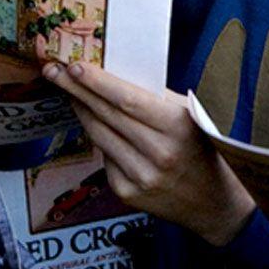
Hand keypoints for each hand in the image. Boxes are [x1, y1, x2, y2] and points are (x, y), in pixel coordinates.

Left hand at [43, 62, 254, 245]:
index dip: (98, 83)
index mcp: (176, 127)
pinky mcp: (128, 193)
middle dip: (77, 90)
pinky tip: (95, 124)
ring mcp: (140, 176)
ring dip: (81, 111)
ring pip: (100, 135)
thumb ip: (156, 99)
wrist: (213, 203)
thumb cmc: (201, 150)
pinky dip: (100, 138)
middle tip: (55, 71)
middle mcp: (157, 153)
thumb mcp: (189, 118)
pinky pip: (106, 157)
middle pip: (107, 115)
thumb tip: (113, 76)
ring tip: (68, 91)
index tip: (75, 66)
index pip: (127, 100)